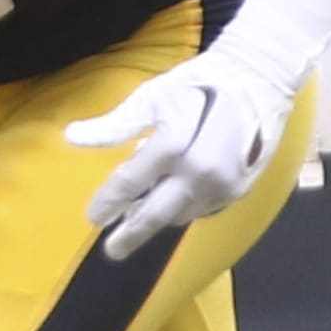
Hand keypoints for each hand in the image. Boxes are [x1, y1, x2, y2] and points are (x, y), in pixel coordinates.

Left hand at [65, 41, 295, 260]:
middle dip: (131, 233)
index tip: (92, 217)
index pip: (131, 183)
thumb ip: (114, 126)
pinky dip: (183, 207)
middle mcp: (200, 172)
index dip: (108, 202)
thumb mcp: (152, 97)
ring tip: (137, 216)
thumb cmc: (199, 82)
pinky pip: (202, 208)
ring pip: (180, 214)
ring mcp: (222, 185)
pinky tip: (170, 199)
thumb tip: (71, 137)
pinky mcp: (239, 190)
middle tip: (112, 250)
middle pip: (157, 214)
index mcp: (174, 145)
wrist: (259, 80)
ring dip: (158, 217)